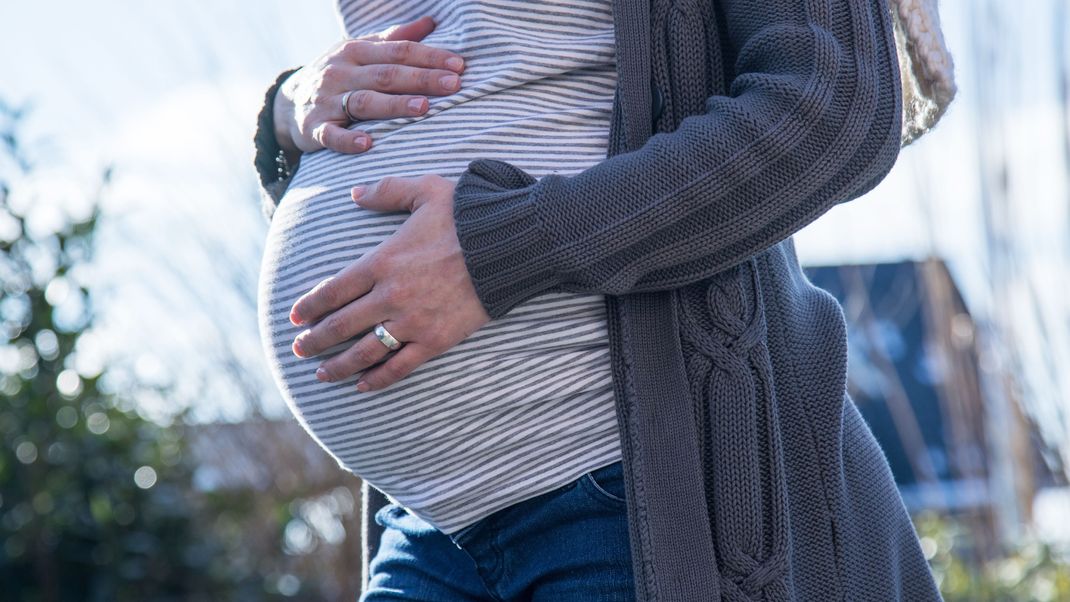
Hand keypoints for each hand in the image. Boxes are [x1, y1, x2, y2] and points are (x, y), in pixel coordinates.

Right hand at [273, 15, 464, 155]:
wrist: (288, 103)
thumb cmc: (337, 74)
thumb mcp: (360, 50)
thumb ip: (394, 39)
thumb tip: (430, 22)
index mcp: (356, 50)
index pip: (398, 51)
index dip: (429, 57)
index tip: (459, 65)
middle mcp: (341, 72)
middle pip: (387, 75)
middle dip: (422, 79)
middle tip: (453, 85)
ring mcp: (326, 100)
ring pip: (364, 102)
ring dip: (394, 105)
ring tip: (424, 108)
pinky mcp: (314, 128)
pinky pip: (332, 135)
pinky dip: (348, 140)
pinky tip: (368, 143)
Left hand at [288, 175, 491, 391]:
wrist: (511, 246)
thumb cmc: (469, 215)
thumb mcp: (425, 190)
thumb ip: (386, 191)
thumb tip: (355, 194)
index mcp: (383, 261)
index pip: (333, 289)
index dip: (310, 305)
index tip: (294, 317)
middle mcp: (390, 295)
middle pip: (341, 324)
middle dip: (315, 339)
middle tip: (298, 349)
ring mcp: (413, 321)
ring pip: (365, 351)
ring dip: (338, 365)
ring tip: (321, 375)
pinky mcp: (436, 340)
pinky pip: (401, 366)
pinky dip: (379, 379)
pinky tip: (362, 387)